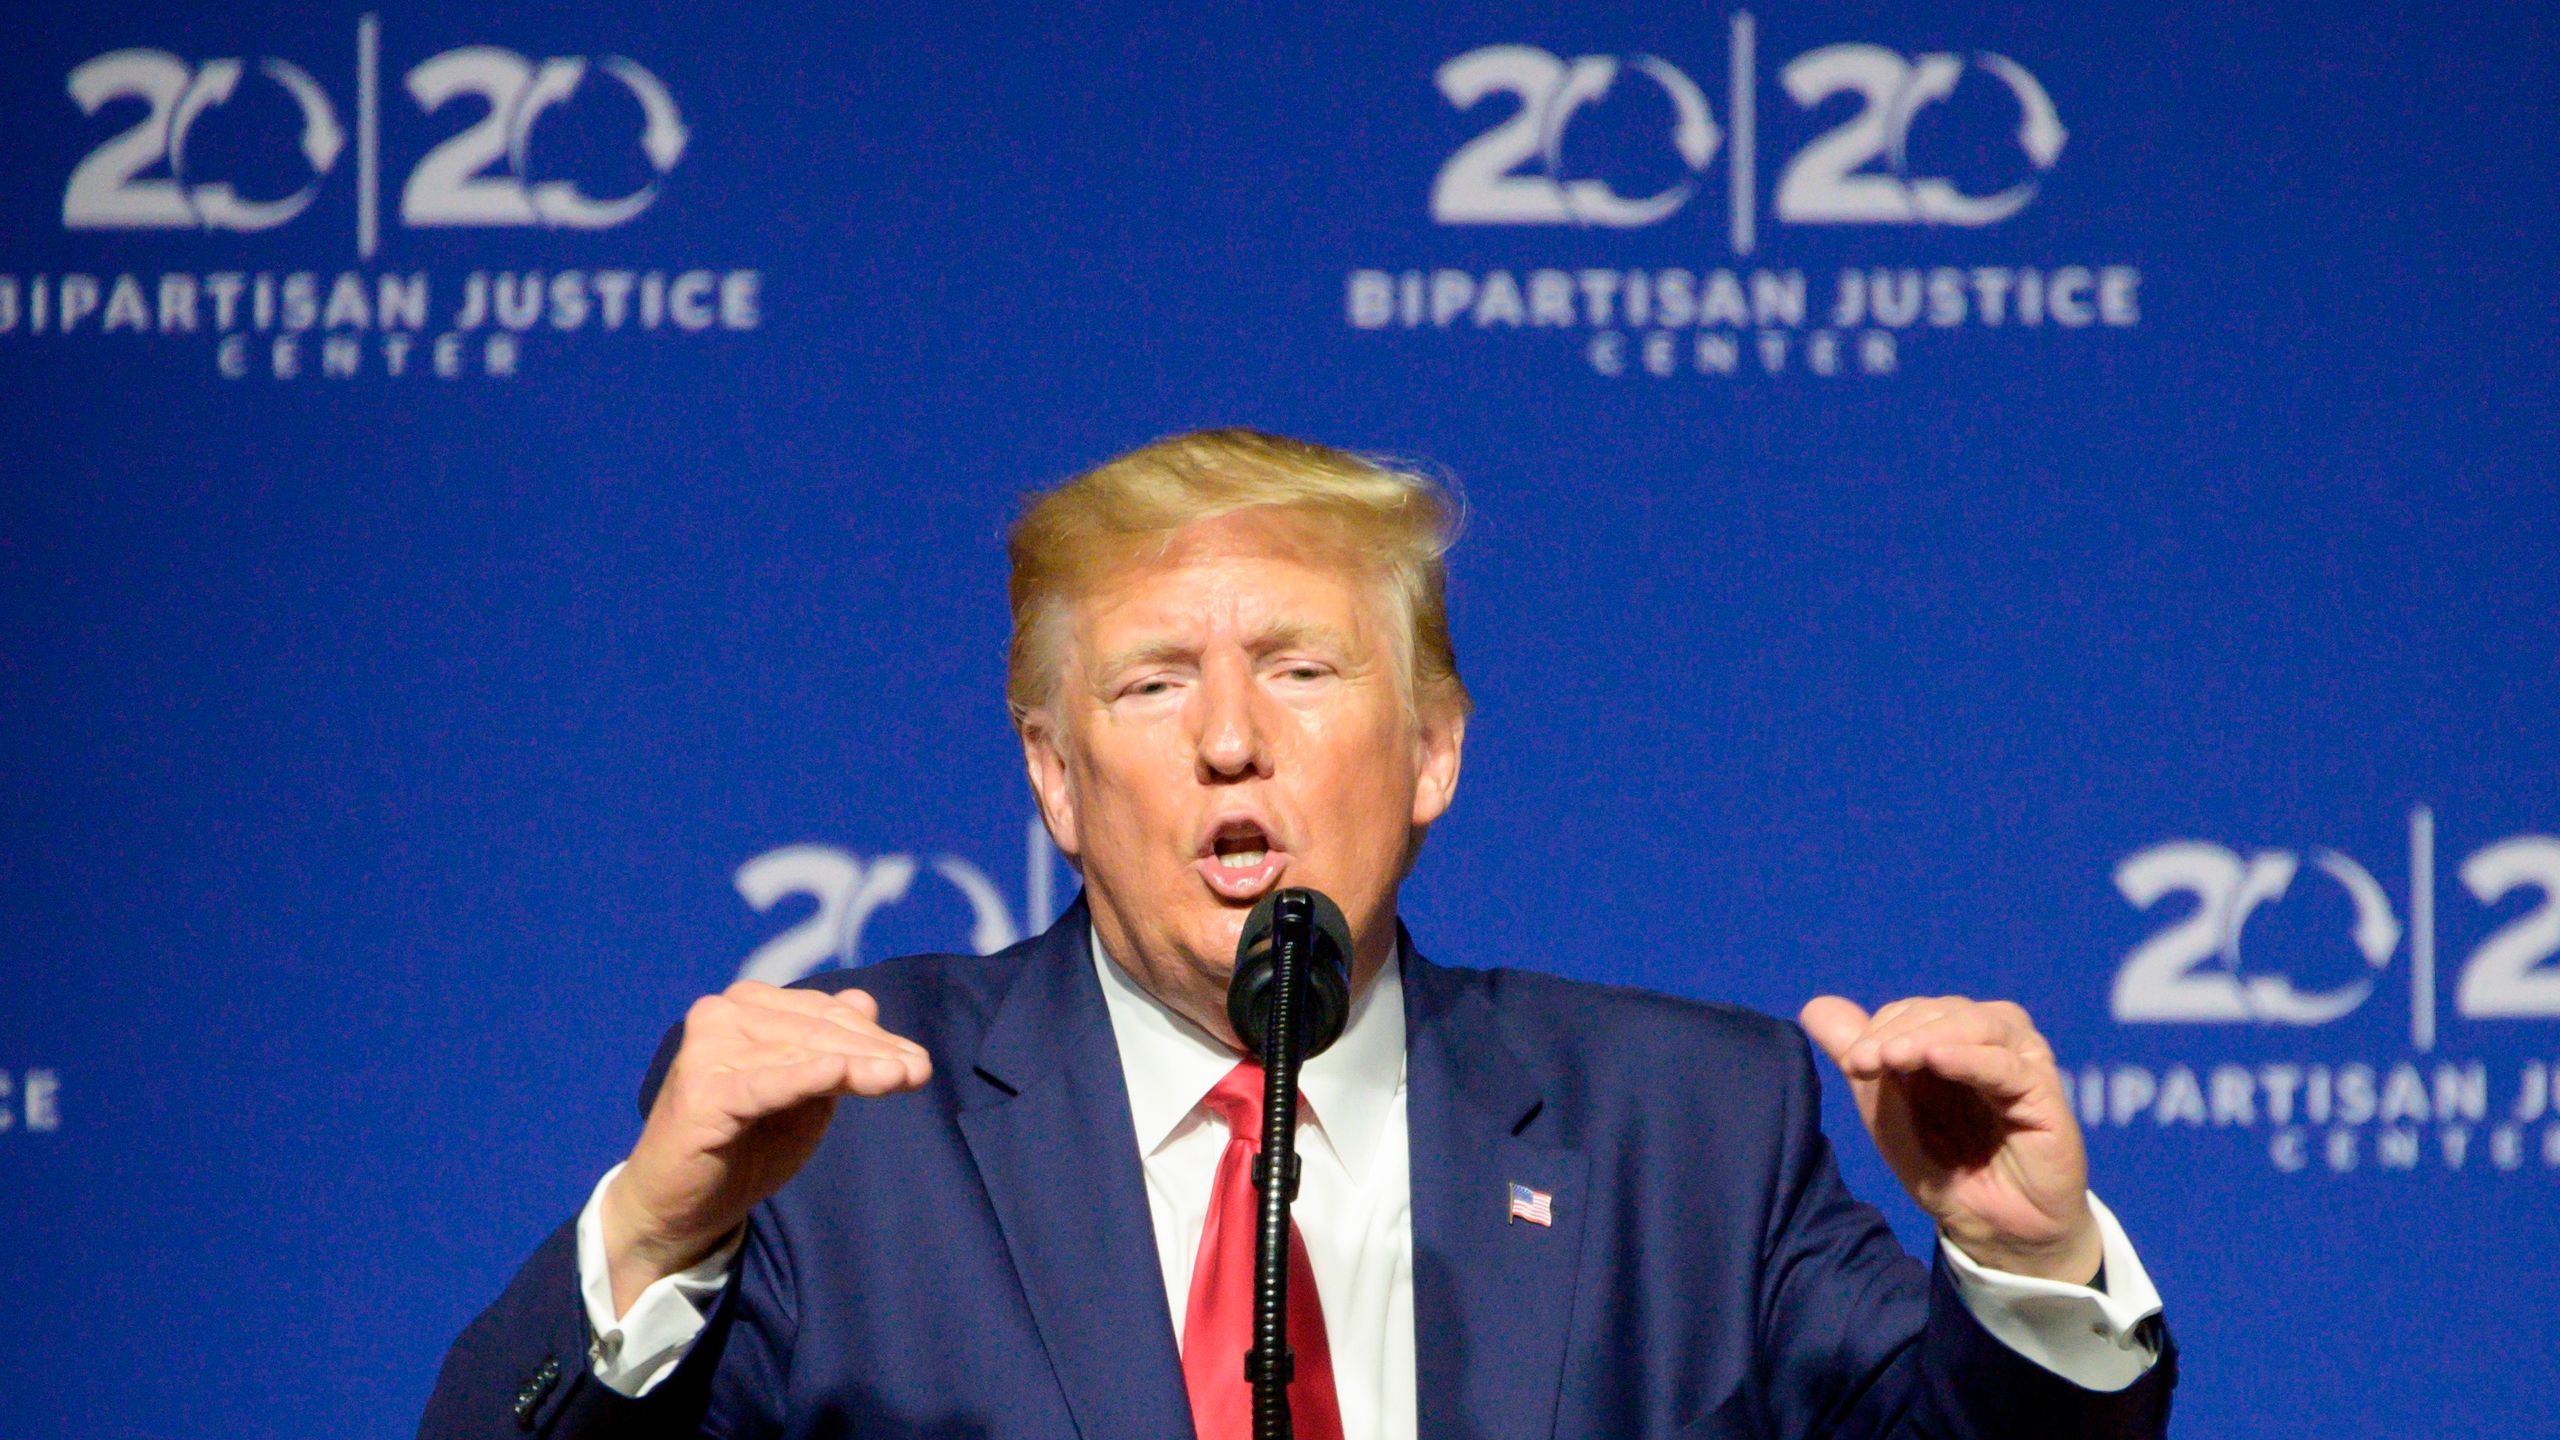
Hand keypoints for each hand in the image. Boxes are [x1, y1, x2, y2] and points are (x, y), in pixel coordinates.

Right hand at [600, 981, 931, 1313]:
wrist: (679, 1207)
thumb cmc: (744, 1147)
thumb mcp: (801, 1096)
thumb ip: (830, 1051)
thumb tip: (865, 1001)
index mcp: (745, 1007)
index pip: (823, 1013)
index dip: (873, 1035)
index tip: (918, 1061)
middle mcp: (722, 1016)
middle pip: (817, 1029)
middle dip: (874, 1050)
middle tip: (920, 1070)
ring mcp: (708, 1049)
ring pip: (801, 1051)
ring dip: (857, 1064)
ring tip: (903, 1076)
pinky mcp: (702, 1092)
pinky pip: (767, 1082)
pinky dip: (806, 1076)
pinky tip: (841, 1075)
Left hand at [1797, 994, 2100, 1284]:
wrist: (1996, 1230)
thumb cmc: (1945, 1169)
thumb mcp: (1888, 1115)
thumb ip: (1857, 1058)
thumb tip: (1814, 1007)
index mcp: (1954, 1039)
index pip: (1912, 1012)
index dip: (1878, 1028)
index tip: (1850, 1062)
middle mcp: (1992, 1041)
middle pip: (1943, 1011)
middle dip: (1897, 1031)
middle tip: (1861, 1062)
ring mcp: (2022, 1063)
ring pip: (1977, 1025)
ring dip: (1927, 1035)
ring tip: (1892, 1057)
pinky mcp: (2045, 1094)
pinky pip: (2007, 1065)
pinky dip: (1970, 1057)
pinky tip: (1938, 1060)